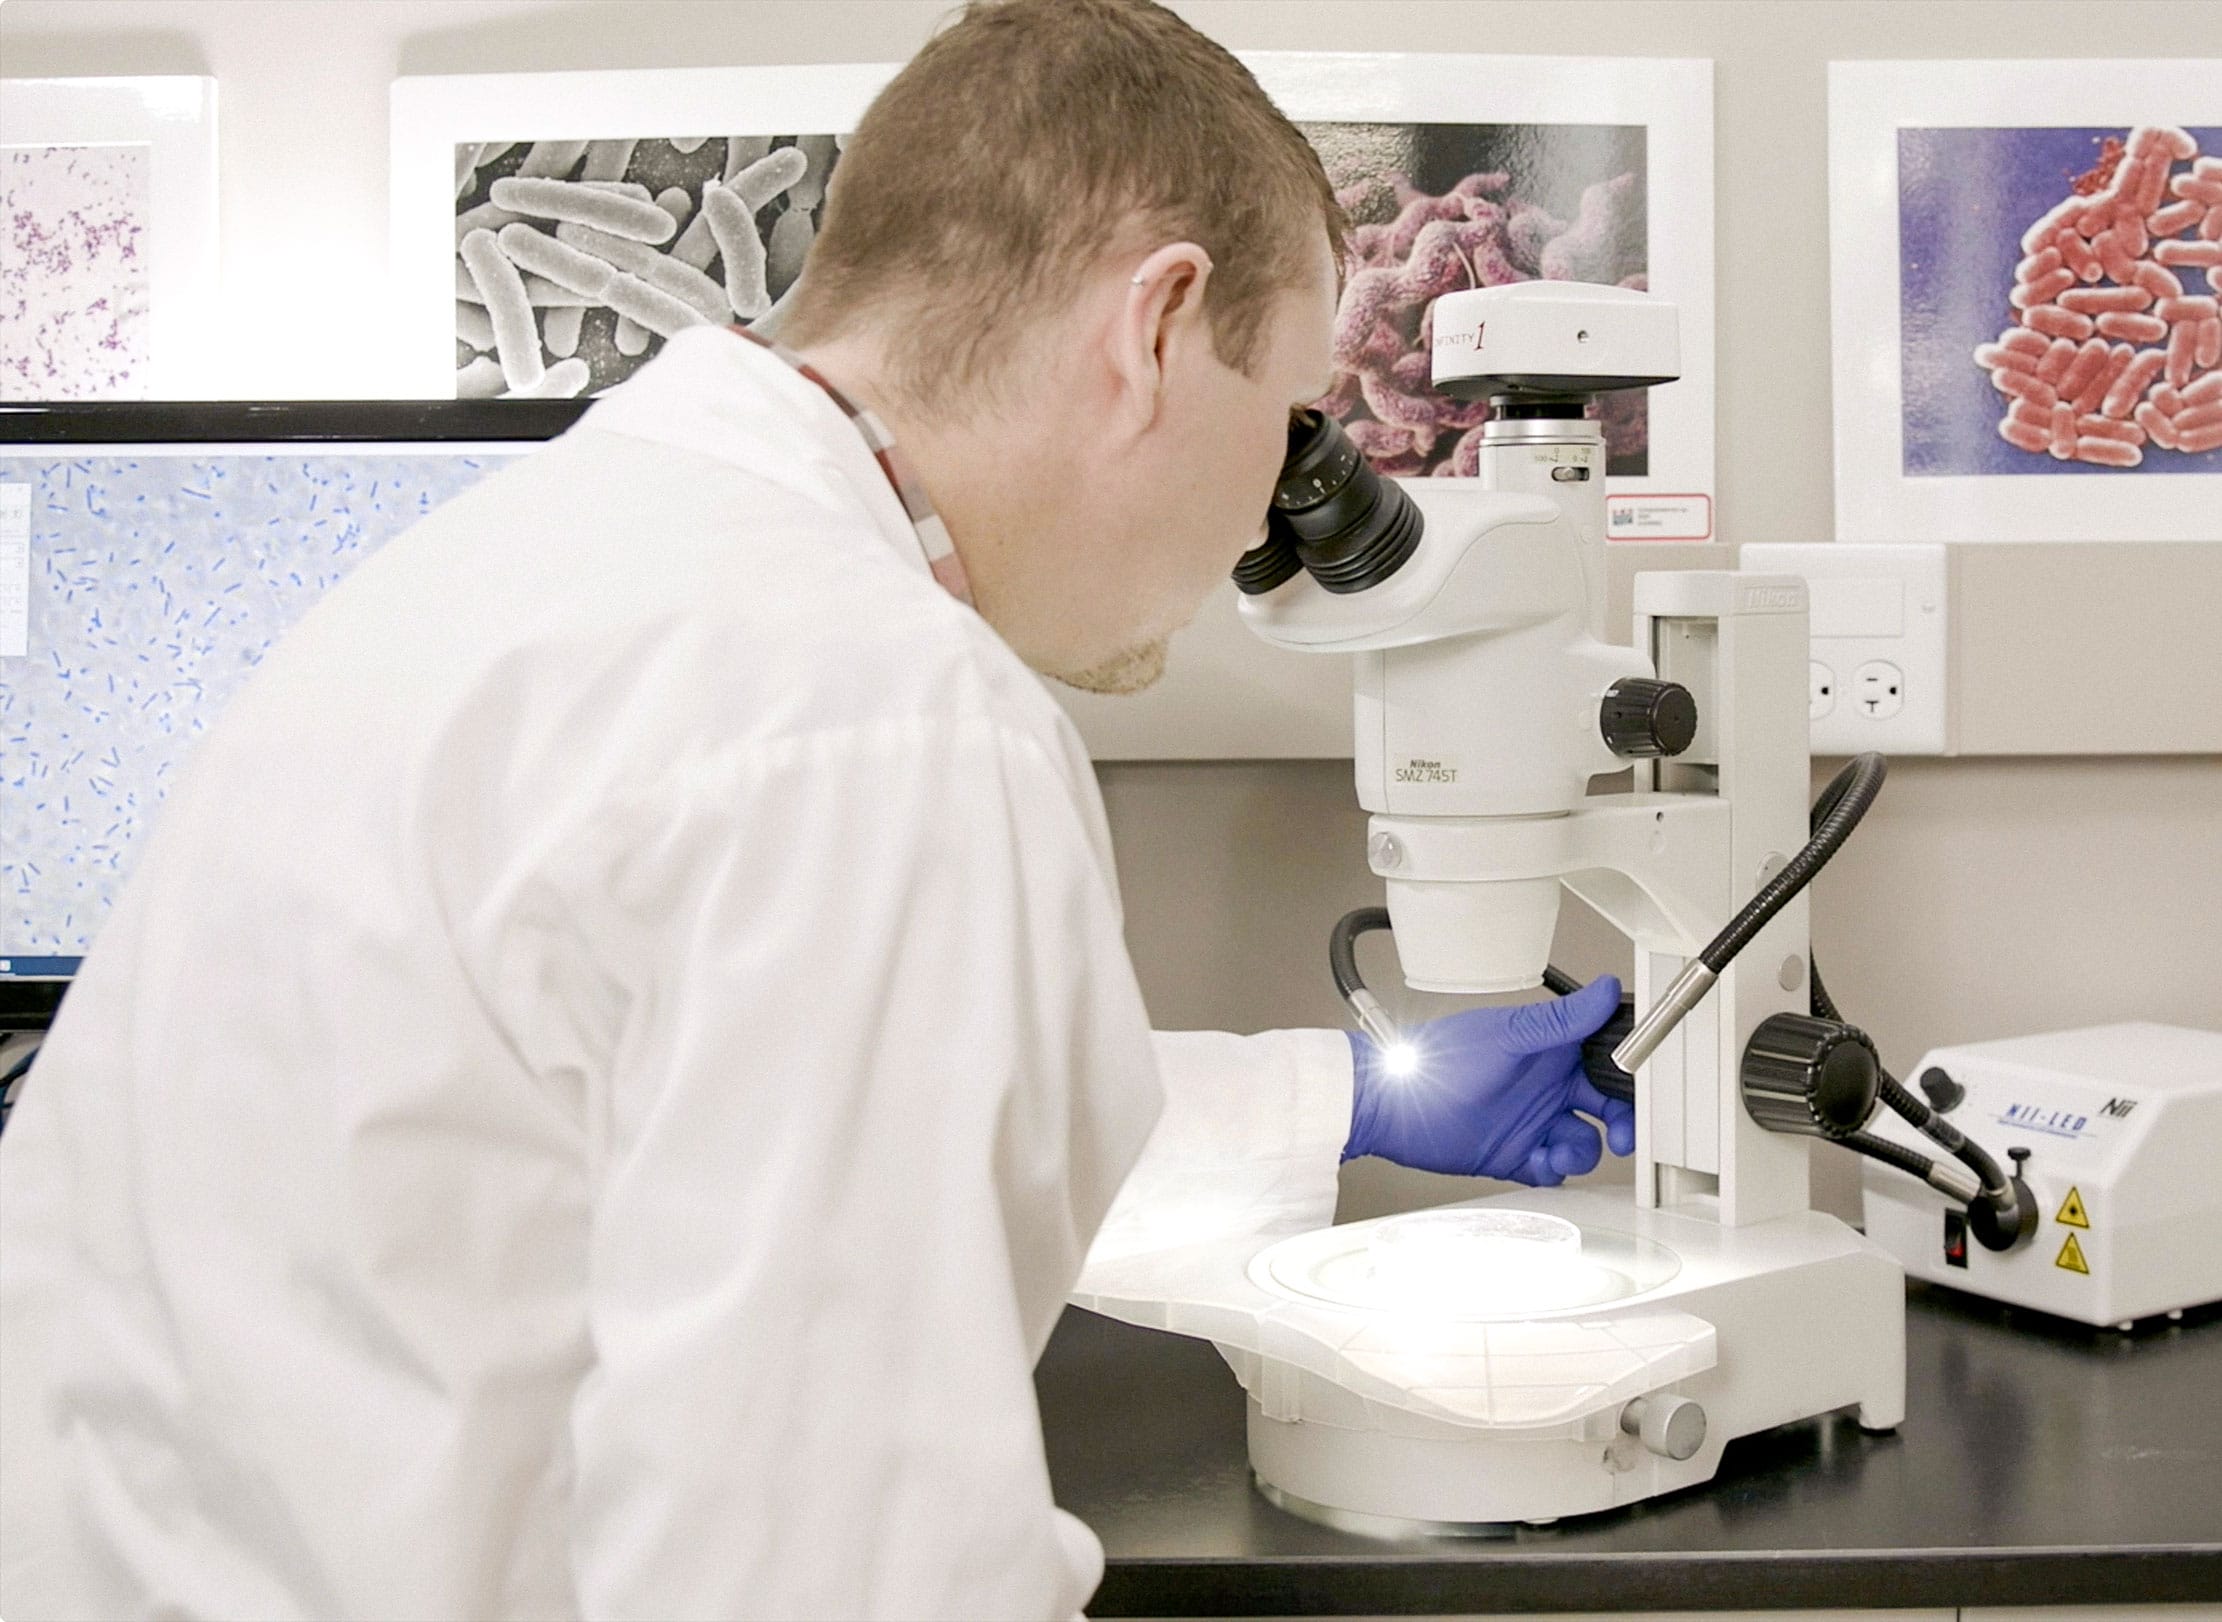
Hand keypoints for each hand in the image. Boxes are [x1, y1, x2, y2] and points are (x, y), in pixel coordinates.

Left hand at [1342, 975, 1635, 1186]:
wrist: (1393, 1105)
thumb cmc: (1440, 1058)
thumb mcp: (1507, 1035)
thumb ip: (1560, 1020)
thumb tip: (1605, 988)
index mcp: (1550, 1050)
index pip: (1606, 1062)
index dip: (1628, 1079)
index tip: (1641, 1093)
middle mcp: (1546, 1086)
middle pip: (1605, 1108)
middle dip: (1620, 1124)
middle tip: (1619, 1135)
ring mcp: (1532, 1122)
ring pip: (1582, 1142)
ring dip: (1581, 1152)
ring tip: (1560, 1151)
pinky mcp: (1515, 1154)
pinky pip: (1552, 1170)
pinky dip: (1553, 1171)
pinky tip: (1539, 1162)